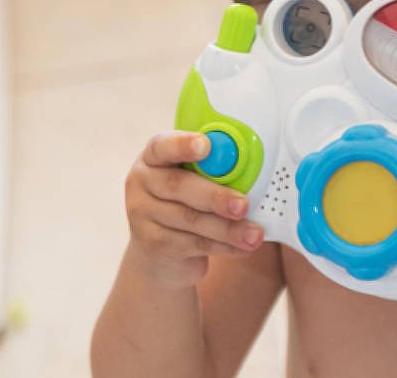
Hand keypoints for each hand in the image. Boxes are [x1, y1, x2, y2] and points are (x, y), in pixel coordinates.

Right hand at [124, 131, 264, 288]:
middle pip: (178, 186)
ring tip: (255, 234)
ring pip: (190, 219)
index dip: (183, 145)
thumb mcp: (193, 178)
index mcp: (154, 157)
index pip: (163, 146)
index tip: (206, 145)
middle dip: (215, 196)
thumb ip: (213, 169)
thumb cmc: (187, 201)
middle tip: (243, 205)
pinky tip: (244, 246)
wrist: (160, 251)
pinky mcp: (153, 245)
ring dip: (228, 228)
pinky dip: (224, 245)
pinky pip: (194, 244)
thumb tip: (254, 168)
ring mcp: (143, 215)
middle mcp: (142, 182)